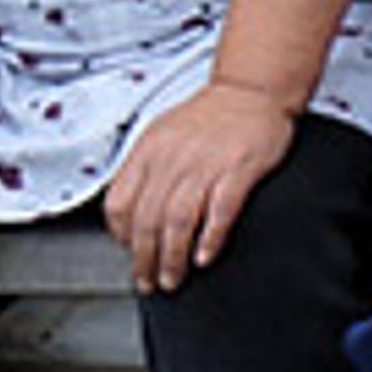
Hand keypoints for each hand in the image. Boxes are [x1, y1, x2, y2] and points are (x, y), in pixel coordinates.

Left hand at [103, 80, 295, 293]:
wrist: (252, 90)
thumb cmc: (211, 116)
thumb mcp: (163, 134)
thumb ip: (146, 169)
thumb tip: (131, 211)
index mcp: (149, 150)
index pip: (119, 203)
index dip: (120, 236)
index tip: (130, 252)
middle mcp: (173, 157)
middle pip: (147, 219)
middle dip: (145, 260)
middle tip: (150, 281)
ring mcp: (206, 163)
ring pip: (178, 221)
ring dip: (173, 257)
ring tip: (174, 277)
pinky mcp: (239, 168)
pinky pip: (220, 210)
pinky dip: (210, 238)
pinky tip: (205, 256)